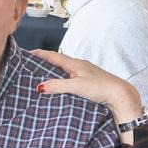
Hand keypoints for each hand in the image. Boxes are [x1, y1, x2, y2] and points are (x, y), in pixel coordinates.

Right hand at [27, 48, 145, 122]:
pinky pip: (70, 77)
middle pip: (58, 61)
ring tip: (42, 74)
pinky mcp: (89, 81)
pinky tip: (60, 85)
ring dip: (53, 70)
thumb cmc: (101, 87)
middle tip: (31, 63)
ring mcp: (85, 73)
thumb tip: (40, 86)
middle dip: (44, 61)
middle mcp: (80, 66)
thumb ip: (58, 85)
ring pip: (65, 69)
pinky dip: (61, 78)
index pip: (53, 56)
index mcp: (75, 63)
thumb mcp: (76, 86)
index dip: (40, 54)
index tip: (27, 53)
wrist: (120, 94)